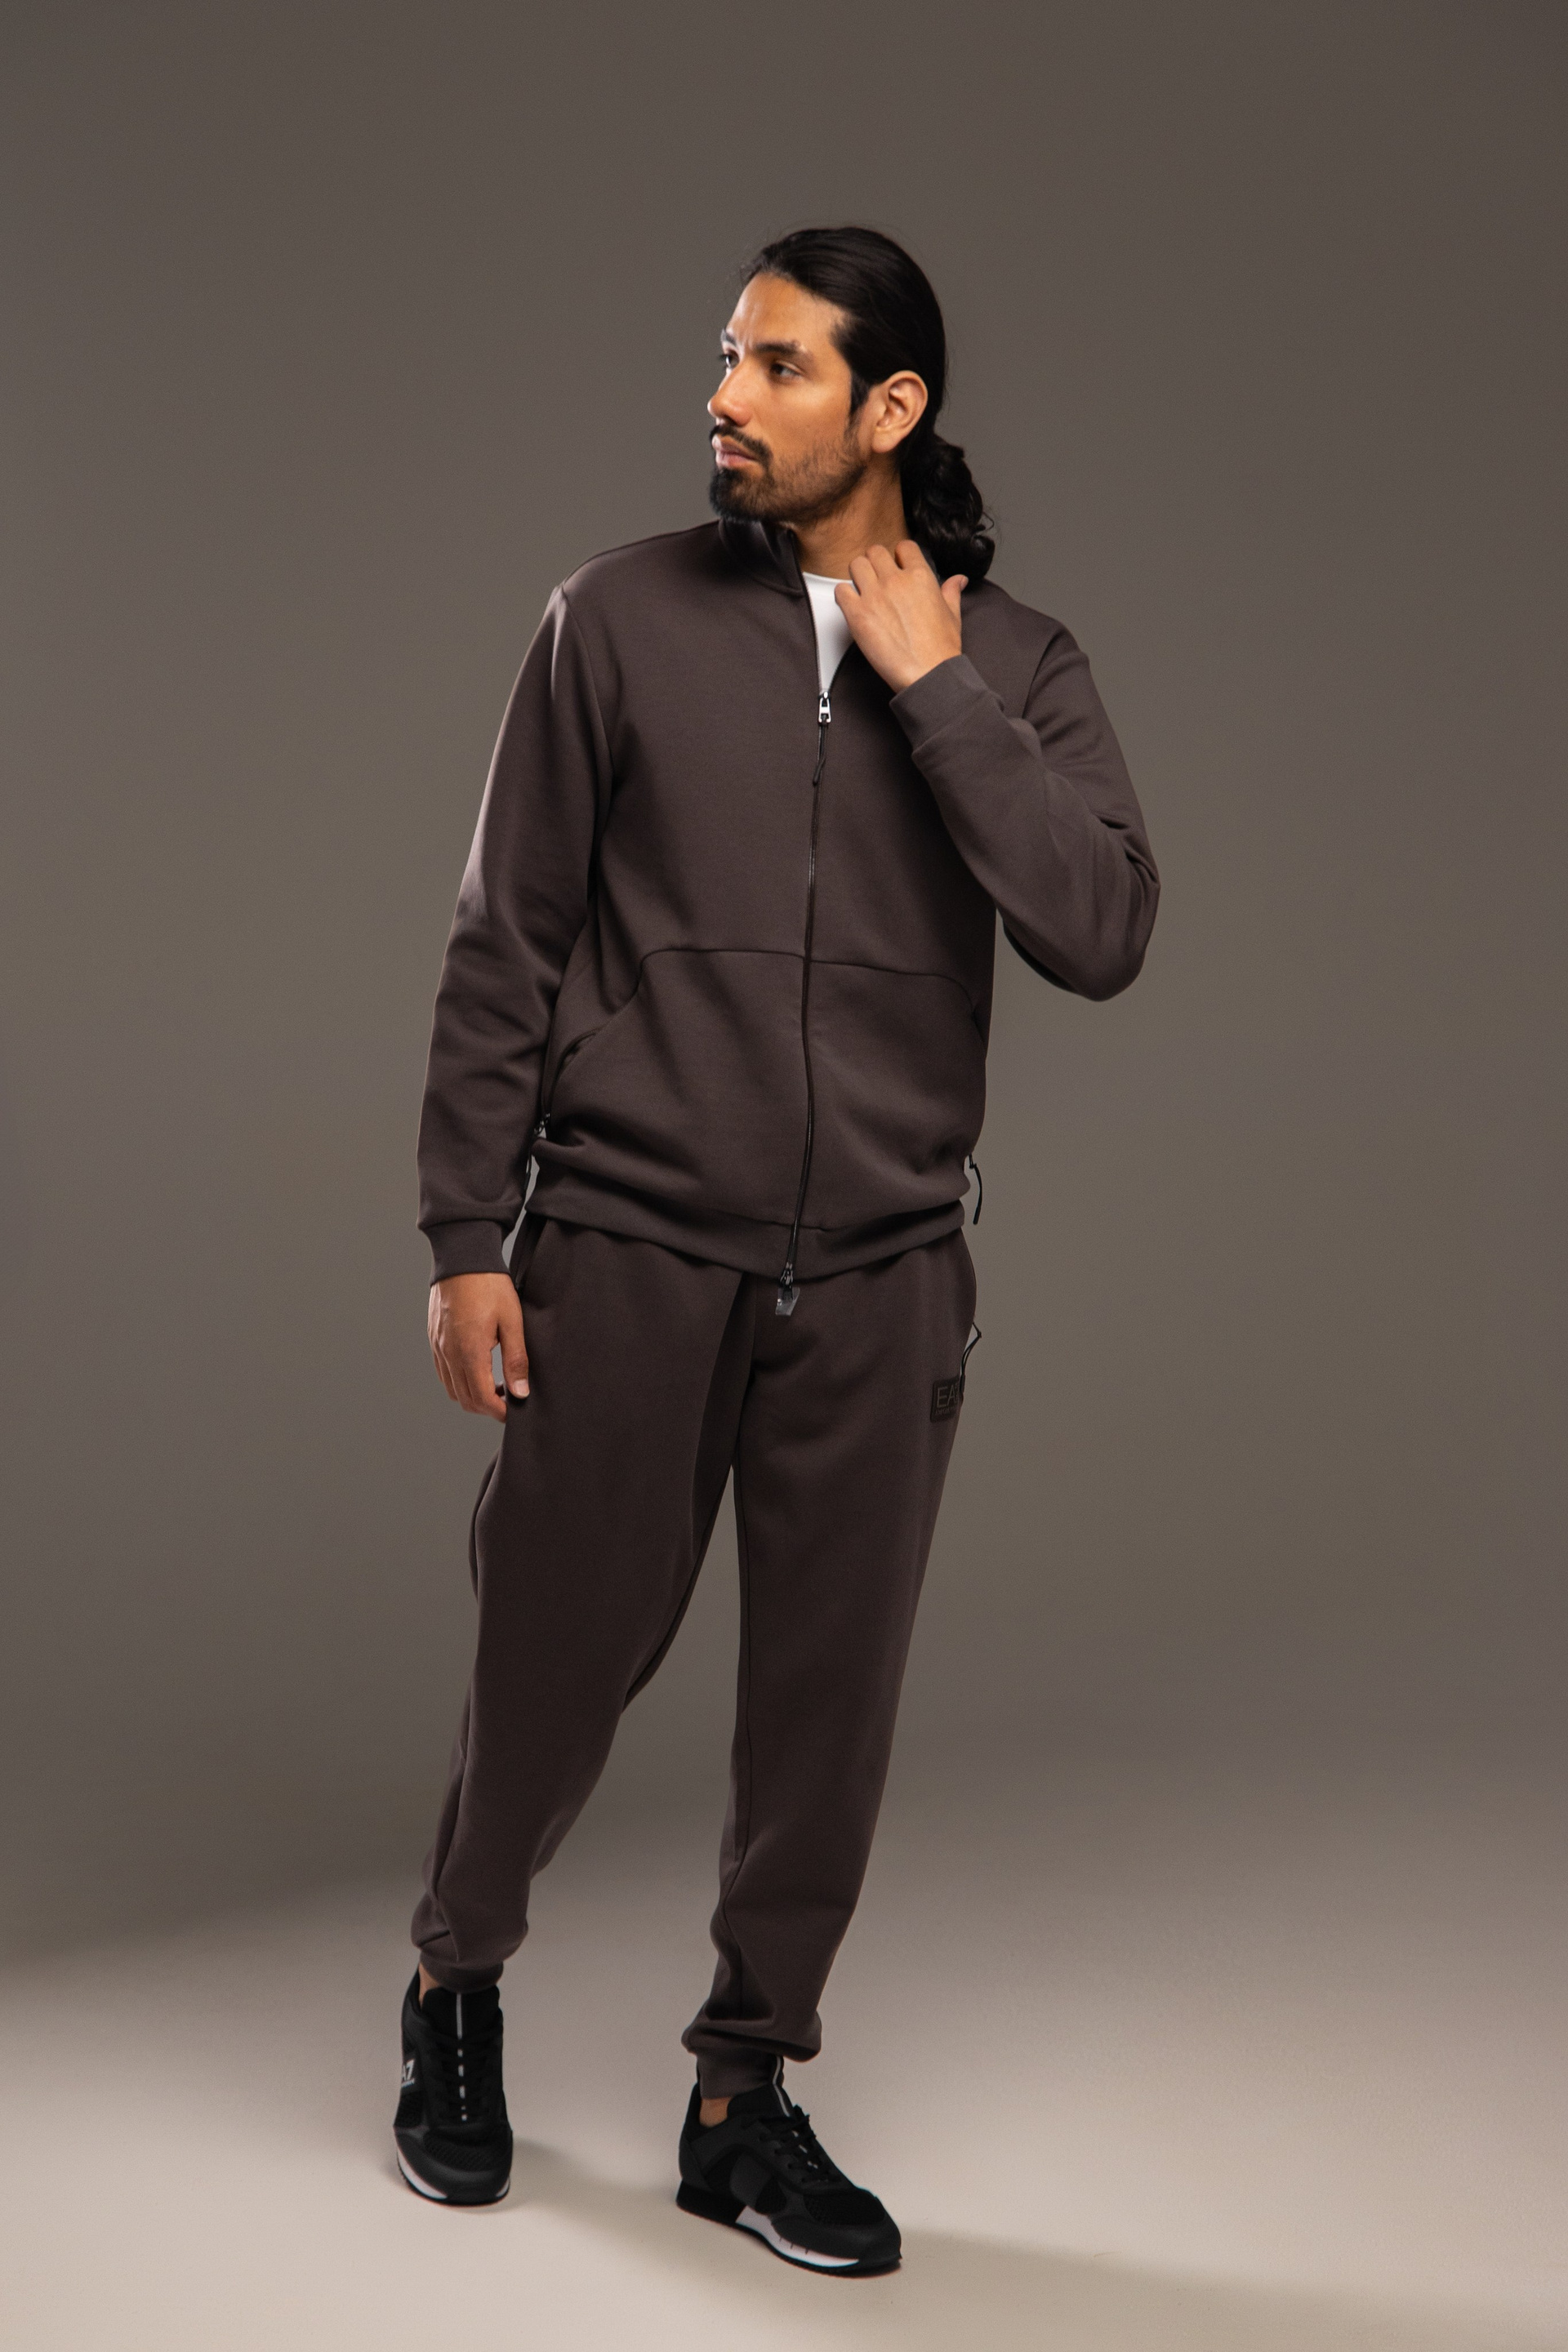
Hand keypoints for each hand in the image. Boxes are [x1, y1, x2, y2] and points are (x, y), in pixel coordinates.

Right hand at [428, 1272, 528, 1421]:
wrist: (462, 1258)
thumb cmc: (490, 1285)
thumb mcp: (512, 1321)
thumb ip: (516, 1359)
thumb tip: (521, 1392)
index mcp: (470, 1352)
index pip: (482, 1399)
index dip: (499, 1411)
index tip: (515, 1410)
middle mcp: (449, 1354)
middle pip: (465, 1399)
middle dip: (487, 1407)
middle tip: (509, 1399)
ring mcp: (438, 1347)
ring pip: (452, 1389)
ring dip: (472, 1395)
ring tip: (496, 1385)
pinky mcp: (434, 1339)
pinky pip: (443, 1372)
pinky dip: (459, 1381)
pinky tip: (477, 1369)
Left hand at [837, 540, 964, 693]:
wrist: (927, 674)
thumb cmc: (940, 650)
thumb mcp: (952, 615)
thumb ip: (951, 591)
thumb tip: (958, 580)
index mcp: (920, 576)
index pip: (903, 547)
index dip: (899, 556)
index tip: (898, 567)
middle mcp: (895, 581)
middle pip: (875, 552)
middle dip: (876, 563)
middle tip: (877, 578)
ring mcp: (874, 596)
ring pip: (856, 564)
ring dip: (858, 575)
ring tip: (864, 590)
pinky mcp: (857, 614)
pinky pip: (841, 590)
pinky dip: (844, 595)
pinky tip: (853, 606)